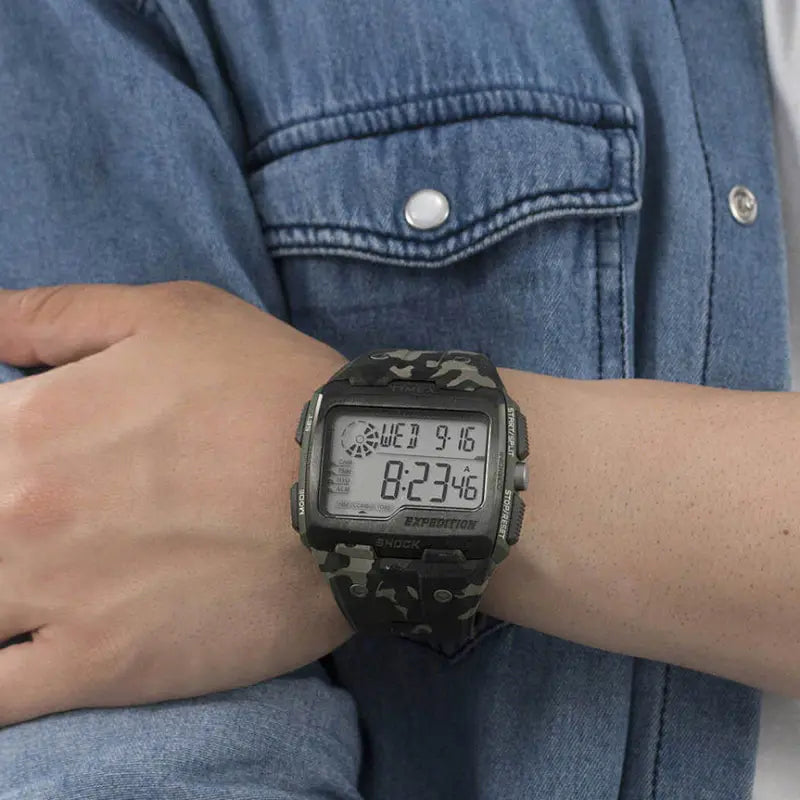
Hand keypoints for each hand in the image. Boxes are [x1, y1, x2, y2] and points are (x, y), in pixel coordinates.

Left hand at [0, 281, 350, 726]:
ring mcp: (50, 598)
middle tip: (73, 516)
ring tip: (51, 574)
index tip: (35, 463)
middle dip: (6, 514)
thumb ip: (51, 316)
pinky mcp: (99, 668)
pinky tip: (23, 649)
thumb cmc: (268, 387)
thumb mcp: (170, 315)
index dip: (3, 449)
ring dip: (1, 588)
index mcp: (27, 424)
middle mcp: (15, 512)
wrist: (354, 488)